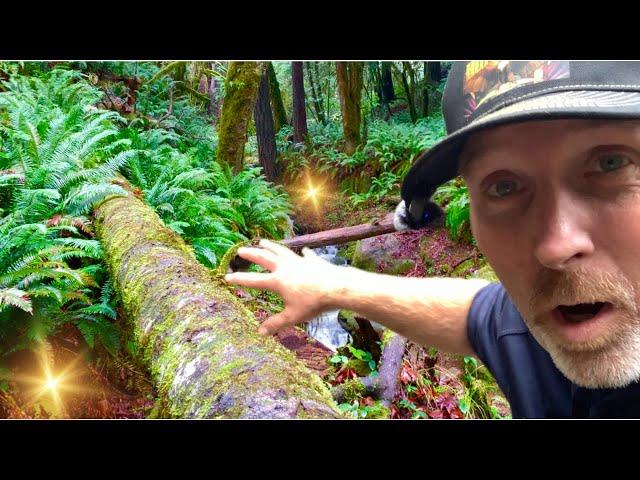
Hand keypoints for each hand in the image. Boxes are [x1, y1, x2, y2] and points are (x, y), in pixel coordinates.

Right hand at [224, 239, 339, 335]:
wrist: (337, 287)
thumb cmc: (313, 303)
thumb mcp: (293, 316)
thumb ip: (276, 324)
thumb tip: (260, 333)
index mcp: (278, 281)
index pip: (254, 281)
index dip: (239, 279)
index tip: (227, 277)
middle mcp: (285, 268)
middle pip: (264, 258)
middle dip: (251, 254)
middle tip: (241, 250)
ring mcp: (299, 261)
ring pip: (281, 251)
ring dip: (271, 246)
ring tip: (263, 242)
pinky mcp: (313, 261)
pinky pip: (306, 256)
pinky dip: (304, 254)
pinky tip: (304, 252)